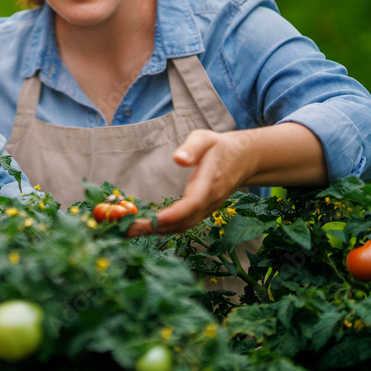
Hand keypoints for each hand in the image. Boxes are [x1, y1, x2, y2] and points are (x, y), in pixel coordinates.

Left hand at [127, 123, 326, 236]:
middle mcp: (209, 200)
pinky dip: (164, 229)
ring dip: (157, 231)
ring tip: (129, 230)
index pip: (194, 202)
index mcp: (210, 181)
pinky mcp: (202, 212)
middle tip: (127, 228)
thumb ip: (192, 147)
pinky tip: (145, 228)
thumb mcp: (205, 138)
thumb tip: (178, 159)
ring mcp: (207, 209)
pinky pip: (184, 225)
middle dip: (156, 227)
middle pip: (184, 221)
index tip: (155, 219)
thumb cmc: (218, 147)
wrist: (243, 159)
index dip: (175, 214)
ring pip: (183, 226)